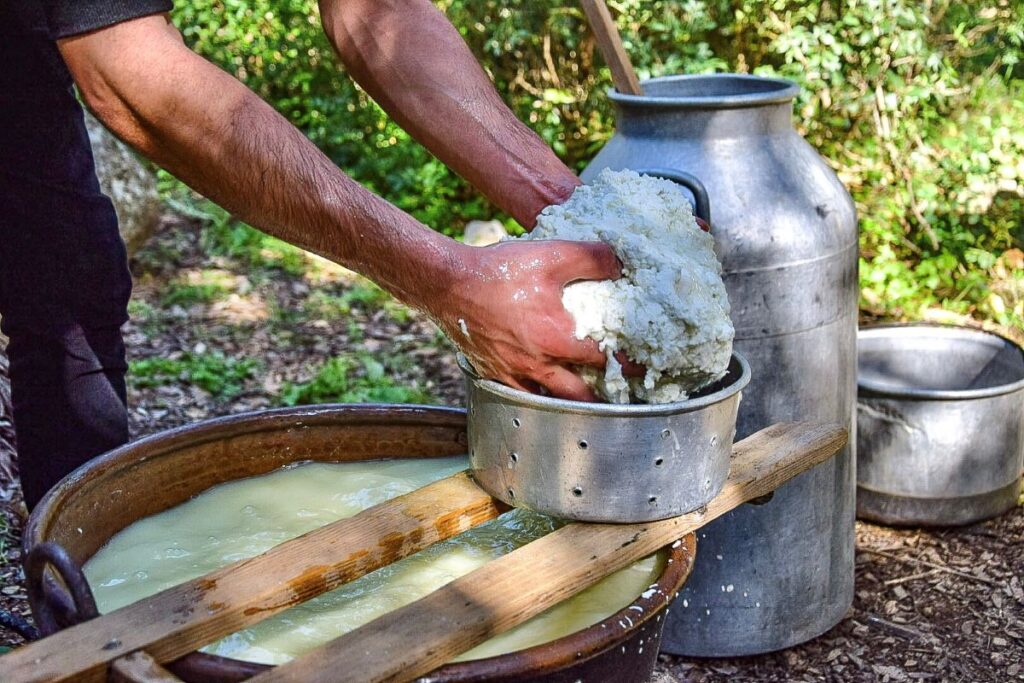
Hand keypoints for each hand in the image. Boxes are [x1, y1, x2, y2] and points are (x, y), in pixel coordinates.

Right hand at [437, 240, 622, 400]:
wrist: (448, 282)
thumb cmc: (498, 271)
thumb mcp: (551, 255)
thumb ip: (592, 258)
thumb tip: (621, 262)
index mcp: (555, 340)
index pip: (603, 361)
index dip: (626, 366)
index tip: (641, 370)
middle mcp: (536, 365)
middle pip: (578, 397)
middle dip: (600, 400)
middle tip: (617, 398)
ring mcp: (511, 374)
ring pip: (547, 404)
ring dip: (567, 406)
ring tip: (583, 404)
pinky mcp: (491, 374)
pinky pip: (517, 398)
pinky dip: (534, 400)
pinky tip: (541, 394)